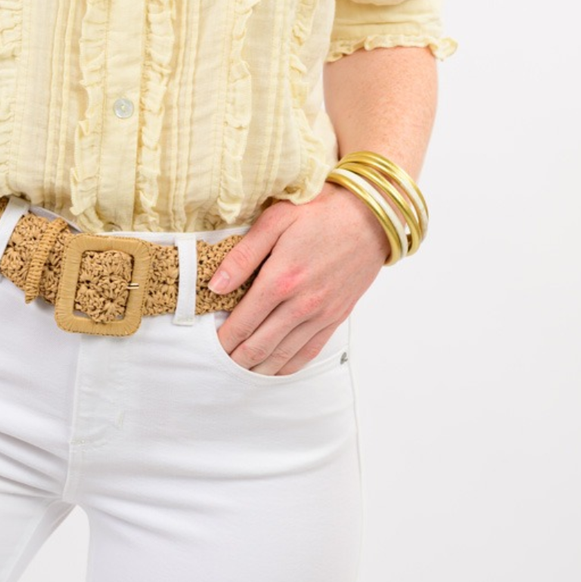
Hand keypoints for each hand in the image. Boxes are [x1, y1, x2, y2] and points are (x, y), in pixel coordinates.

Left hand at [207, 181, 391, 373]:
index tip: (209, 344)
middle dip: (236, 357)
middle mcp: (301, 303)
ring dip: (260, 367)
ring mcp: (321, 314)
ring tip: (240, 371)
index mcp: (281, 278)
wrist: (371, 216)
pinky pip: (310, 351)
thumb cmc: (322, 210)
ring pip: (284, 354)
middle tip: (218, 362)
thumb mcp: (276, 219)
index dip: (223, 338)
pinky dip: (290, 365)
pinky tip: (277, 369)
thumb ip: (244, 255)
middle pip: (260, 345)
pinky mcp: (337, 316)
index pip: (243, 321)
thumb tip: (216, 285)